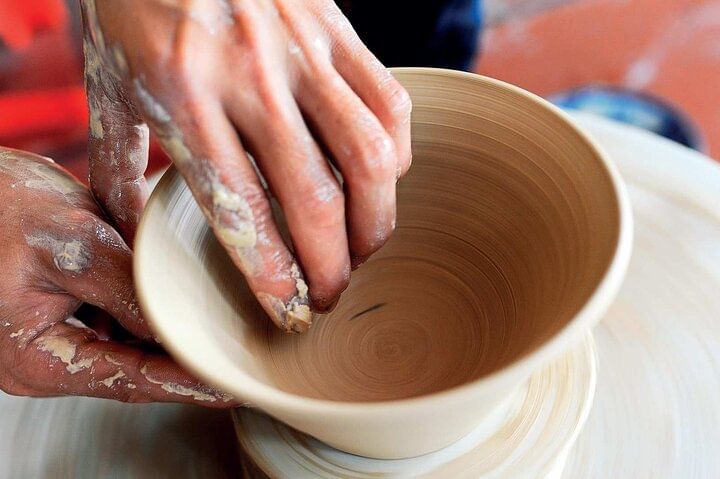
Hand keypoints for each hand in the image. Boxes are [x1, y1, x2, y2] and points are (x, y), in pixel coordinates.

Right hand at [0, 148, 233, 405]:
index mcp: (36, 357)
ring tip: (223, 332)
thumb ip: (124, 287)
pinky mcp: (70, 313)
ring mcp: (59, 336)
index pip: (128, 380)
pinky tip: (185, 301)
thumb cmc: (1, 209)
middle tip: (239, 360)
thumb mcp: (71, 242)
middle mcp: (48, 357)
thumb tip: (175, 324)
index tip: (229, 386)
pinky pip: (120, 321)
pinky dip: (153, 312)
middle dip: (185, 363)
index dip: (184, 385)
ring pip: (131, 347)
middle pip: (134, 370)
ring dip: (172, 336)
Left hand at [80, 0, 411, 331]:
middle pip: (316, 198)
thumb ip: (117, 162)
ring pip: (371, 156)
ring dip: (377, 220)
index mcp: (183, 96)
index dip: (274, 276)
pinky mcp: (336, 28)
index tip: (292, 313)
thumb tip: (130, 230)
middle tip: (332, 296)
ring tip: (365, 247)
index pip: (241, 209)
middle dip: (334, 267)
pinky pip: (389, 102)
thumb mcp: (106, 83)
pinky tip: (380, 178)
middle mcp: (251, 77)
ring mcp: (302, 50)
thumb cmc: (132, 2)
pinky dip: (396, 154)